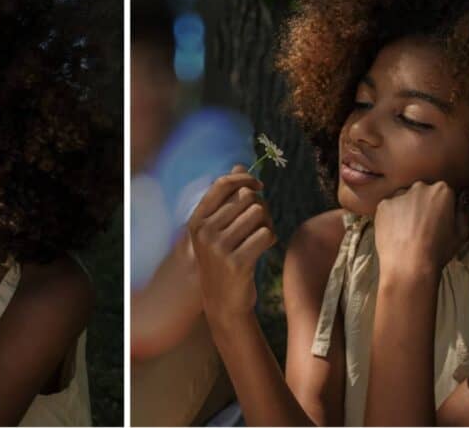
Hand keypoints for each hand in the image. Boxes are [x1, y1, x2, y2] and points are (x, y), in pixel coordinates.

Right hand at [187, 165, 276, 322]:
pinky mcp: (237, 262)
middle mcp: (205, 232)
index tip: (258, 185)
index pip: (222, 184)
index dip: (244, 178)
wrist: (223, 303)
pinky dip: (271, 239)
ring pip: (258, 214)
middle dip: (260, 207)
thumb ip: (228, 197)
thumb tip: (239, 165)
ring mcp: (219, 247)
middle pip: (246, 198)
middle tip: (260, 222)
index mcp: (197, 220)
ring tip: (260, 237)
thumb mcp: (219, 229)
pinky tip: (264, 249)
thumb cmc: (224, 260)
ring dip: (266, 223)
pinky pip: (266, 234)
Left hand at [373, 180, 468, 278]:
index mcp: (442, 190)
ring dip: (406, 210)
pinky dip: (391, 218)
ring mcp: (399, 195)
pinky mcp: (383, 206)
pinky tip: (395, 233)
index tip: (439, 220)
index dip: (442, 208)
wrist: (409, 265)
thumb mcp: (462, 233)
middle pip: (422, 193)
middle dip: (423, 205)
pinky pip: (389, 209)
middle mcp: (420, 187)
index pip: (444, 193)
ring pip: (404, 200)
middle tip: (423, 226)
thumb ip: (462, 213)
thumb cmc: (438, 250)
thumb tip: (458, 205)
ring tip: (407, 232)